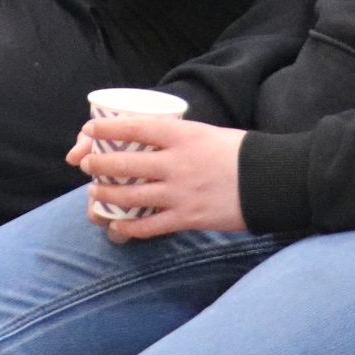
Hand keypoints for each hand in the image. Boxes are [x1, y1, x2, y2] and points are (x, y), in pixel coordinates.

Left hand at [77, 116, 247, 240]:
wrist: (269, 180)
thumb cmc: (238, 152)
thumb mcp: (204, 133)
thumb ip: (177, 139)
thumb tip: (150, 142)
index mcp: (181, 134)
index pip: (134, 128)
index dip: (107, 129)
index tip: (89, 130)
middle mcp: (176, 162)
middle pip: (125, 163)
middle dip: (99, 164)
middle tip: (86, 165)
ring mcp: (180, 192)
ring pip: (131, 195)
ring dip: (107, 195)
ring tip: (94, 194)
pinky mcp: (188, 218)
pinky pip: (150, 225)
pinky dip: (129, 227)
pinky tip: (116, 225)